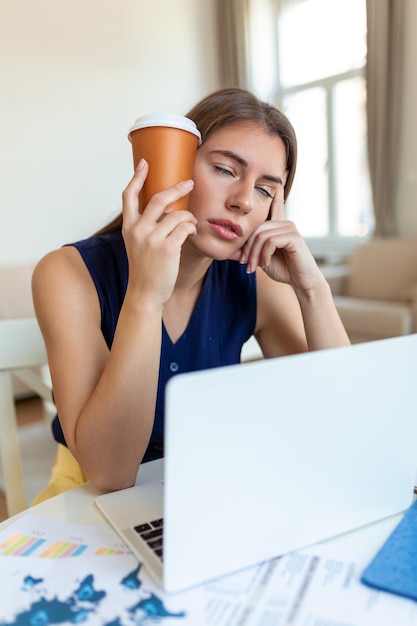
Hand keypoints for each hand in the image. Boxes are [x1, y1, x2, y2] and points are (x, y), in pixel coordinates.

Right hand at [121, 159, 196, 304]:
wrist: (145, 293)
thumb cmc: (145, 268)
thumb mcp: (138, 244)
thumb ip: (146, 225)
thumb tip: (166, 207)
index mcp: (129, 227)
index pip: (128, 196)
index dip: (137, 177)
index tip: (145, 163)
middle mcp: (138, 230)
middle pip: (158, 198)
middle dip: (176, 188)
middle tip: (189, 183)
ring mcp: (152, 239)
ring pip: (177, 214)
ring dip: (188, 216)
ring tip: (190, 223)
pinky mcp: (167, 248)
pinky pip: (184, 227)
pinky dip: (191, 227)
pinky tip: (191, 232)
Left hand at [233, 187, 324, 293]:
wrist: (301, 281)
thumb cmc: (283, 269)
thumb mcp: (260, 259)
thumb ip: (247, 253)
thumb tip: (228, 252)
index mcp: (278, 226)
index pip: (275, 203)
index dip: (276, 190)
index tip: (281, 172)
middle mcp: (285, 223)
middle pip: (257, 227)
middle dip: (247, 247)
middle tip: (245, 264)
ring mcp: (290, 229)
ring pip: (261, 235)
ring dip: (254, 254)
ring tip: (255, 267)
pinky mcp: (294, 237)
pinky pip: (270, 241)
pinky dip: (264, 255)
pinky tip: (266, 264)